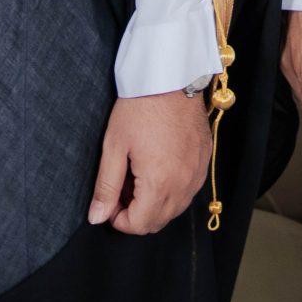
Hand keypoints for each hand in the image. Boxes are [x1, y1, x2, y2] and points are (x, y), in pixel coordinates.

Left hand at [87, 91, 212, 234]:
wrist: (170, 77)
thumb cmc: (139, 108)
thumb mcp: (114, 146)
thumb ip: (106, 187)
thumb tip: (97, 217)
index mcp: (160, 183)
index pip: (140, 224)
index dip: (119, 220)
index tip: (110, 201)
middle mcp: (184, 184)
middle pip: (159, 221)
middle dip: (136, 213)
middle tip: (122, 187)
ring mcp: (198, 173)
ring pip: (176, 209)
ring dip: (155, 203)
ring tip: (139, 175)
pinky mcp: (204, 161)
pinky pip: (189, 190)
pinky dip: (173, 190)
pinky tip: (158, 168)